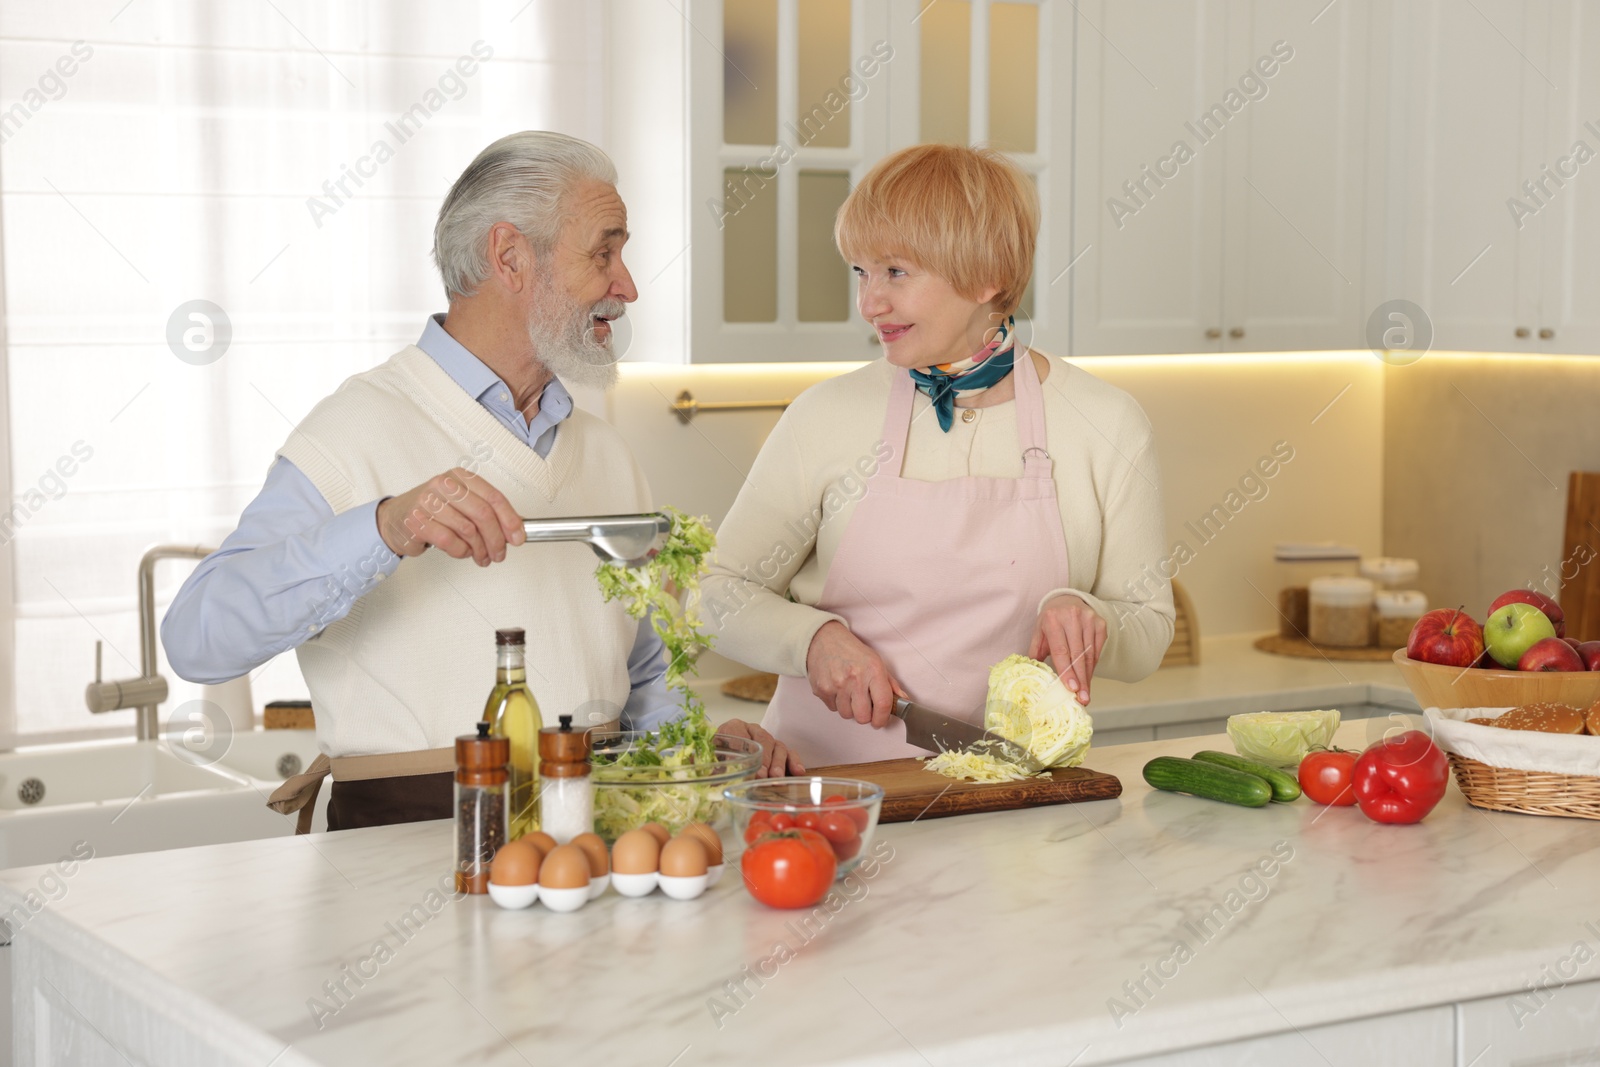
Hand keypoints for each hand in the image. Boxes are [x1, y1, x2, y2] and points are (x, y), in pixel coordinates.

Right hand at [375, 468, 524, 566]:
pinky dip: (460, 551)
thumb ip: (486, 511)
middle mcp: (444, 485)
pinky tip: (462, 551)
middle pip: (483, 515)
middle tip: (500, 553)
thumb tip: (515, 528)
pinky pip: (450, 542)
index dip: (510, 520)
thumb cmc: (433, 511)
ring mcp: (428, 502)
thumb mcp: (461, 503)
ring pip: (468, 531)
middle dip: (497, 540)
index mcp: (460, 477)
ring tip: (481, 556)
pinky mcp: (417, 521)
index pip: (494, 497)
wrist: (395, 518)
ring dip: (479, 550)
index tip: (518, 537)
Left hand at [717, 719, 803, 777]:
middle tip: (762, 775)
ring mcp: (768, 740)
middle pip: (763, 740)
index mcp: (732, 728)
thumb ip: (712, 766)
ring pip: (778, 747)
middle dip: (764, 759)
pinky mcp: (778, 751)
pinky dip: (794, 762)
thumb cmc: (717, 759)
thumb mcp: (711, 760)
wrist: (722, 758)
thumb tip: (712, 774)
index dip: (743, 748)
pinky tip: (797, 772)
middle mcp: (752, 730)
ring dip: (778, 763)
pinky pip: (789, 753)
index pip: (738, 732)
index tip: (745, 765)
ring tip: (776, 777)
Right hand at [804, 620, 906, 728]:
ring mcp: (836, 685)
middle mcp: (855, 678)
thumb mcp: (875, 661)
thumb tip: (903, 700)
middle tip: (864, 706)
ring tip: (849, 693)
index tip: (880, 721)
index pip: (883, 704)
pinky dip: (837, 703)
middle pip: (863, 717)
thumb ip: (890, 683)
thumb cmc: (852, 651)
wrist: (824, 639)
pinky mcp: (822, 689)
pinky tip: (838, 689)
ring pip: (847, 715)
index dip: (882, 719)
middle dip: (865, 716)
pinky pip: (833, 709)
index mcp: (873, 670)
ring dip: (850, 709)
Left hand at [1028, 594, 1106, 704]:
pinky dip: (1092, 666)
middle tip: (1083, 698)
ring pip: (1090, 654)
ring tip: (1086, 694)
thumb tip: (1032, 674)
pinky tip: (1088, 678)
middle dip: (1080, 679)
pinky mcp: (1101, 624)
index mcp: (1053, 619)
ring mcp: (1089, 620)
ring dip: (1088, 676)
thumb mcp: (1039, 632)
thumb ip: (1035, 652)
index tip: (1072, 688)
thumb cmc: (1051, 620)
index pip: (1061, 650)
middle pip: (1078, 655)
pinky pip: (1097, 650)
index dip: (1066, 671)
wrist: (1067, 600)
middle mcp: (1073, 618)